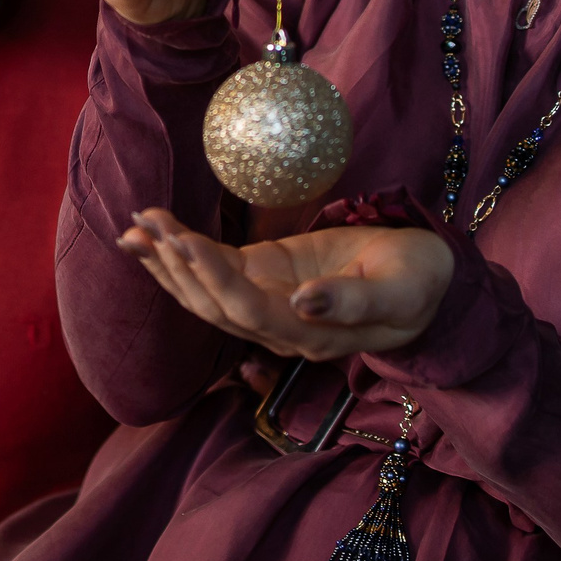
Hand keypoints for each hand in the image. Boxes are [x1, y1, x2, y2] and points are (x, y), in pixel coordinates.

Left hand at [117, 208, 453, 361]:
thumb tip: (302, 302)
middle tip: (144, 225)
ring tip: (133, 228)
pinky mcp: (263, 275)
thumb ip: (352, 302)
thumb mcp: (399, 291)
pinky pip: (214, 267)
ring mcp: (265, 302)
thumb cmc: (419, 285)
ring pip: (204, 291)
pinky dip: (181, 251)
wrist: (427, 281)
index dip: (214, 279)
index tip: (186, 242)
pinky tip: (153, 232)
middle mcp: (277, 327)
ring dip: (166, 261)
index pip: (247, 311)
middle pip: (213, 304)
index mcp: (308, 335)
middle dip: (175, 266)